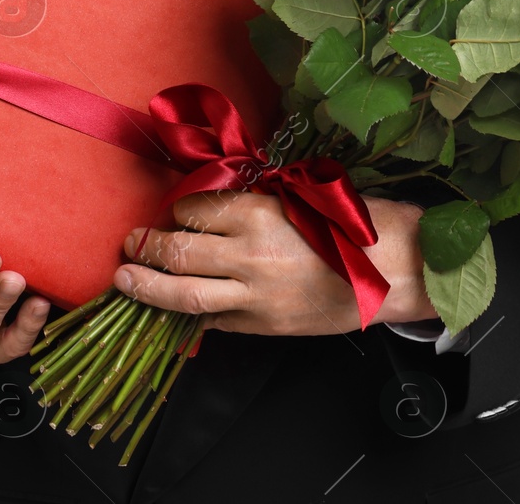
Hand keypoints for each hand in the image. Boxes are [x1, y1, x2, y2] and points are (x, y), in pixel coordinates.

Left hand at [113, 192, 434, 334]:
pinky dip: (189, 317)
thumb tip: (215, 203)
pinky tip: (171, 312)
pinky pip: (214, 322)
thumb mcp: (299, 195)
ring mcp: (254, 295)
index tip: (175, 210)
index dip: (178, 209)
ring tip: (125, 279)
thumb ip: (255, 202)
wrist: (393, 270)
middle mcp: (247, 254)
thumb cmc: (352, 224)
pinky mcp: (264, 325)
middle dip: (147, 247)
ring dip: (148, 287)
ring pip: (184, 294)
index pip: (193, 209)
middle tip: (130, 242)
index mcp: (256, 213)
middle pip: (179, 251)